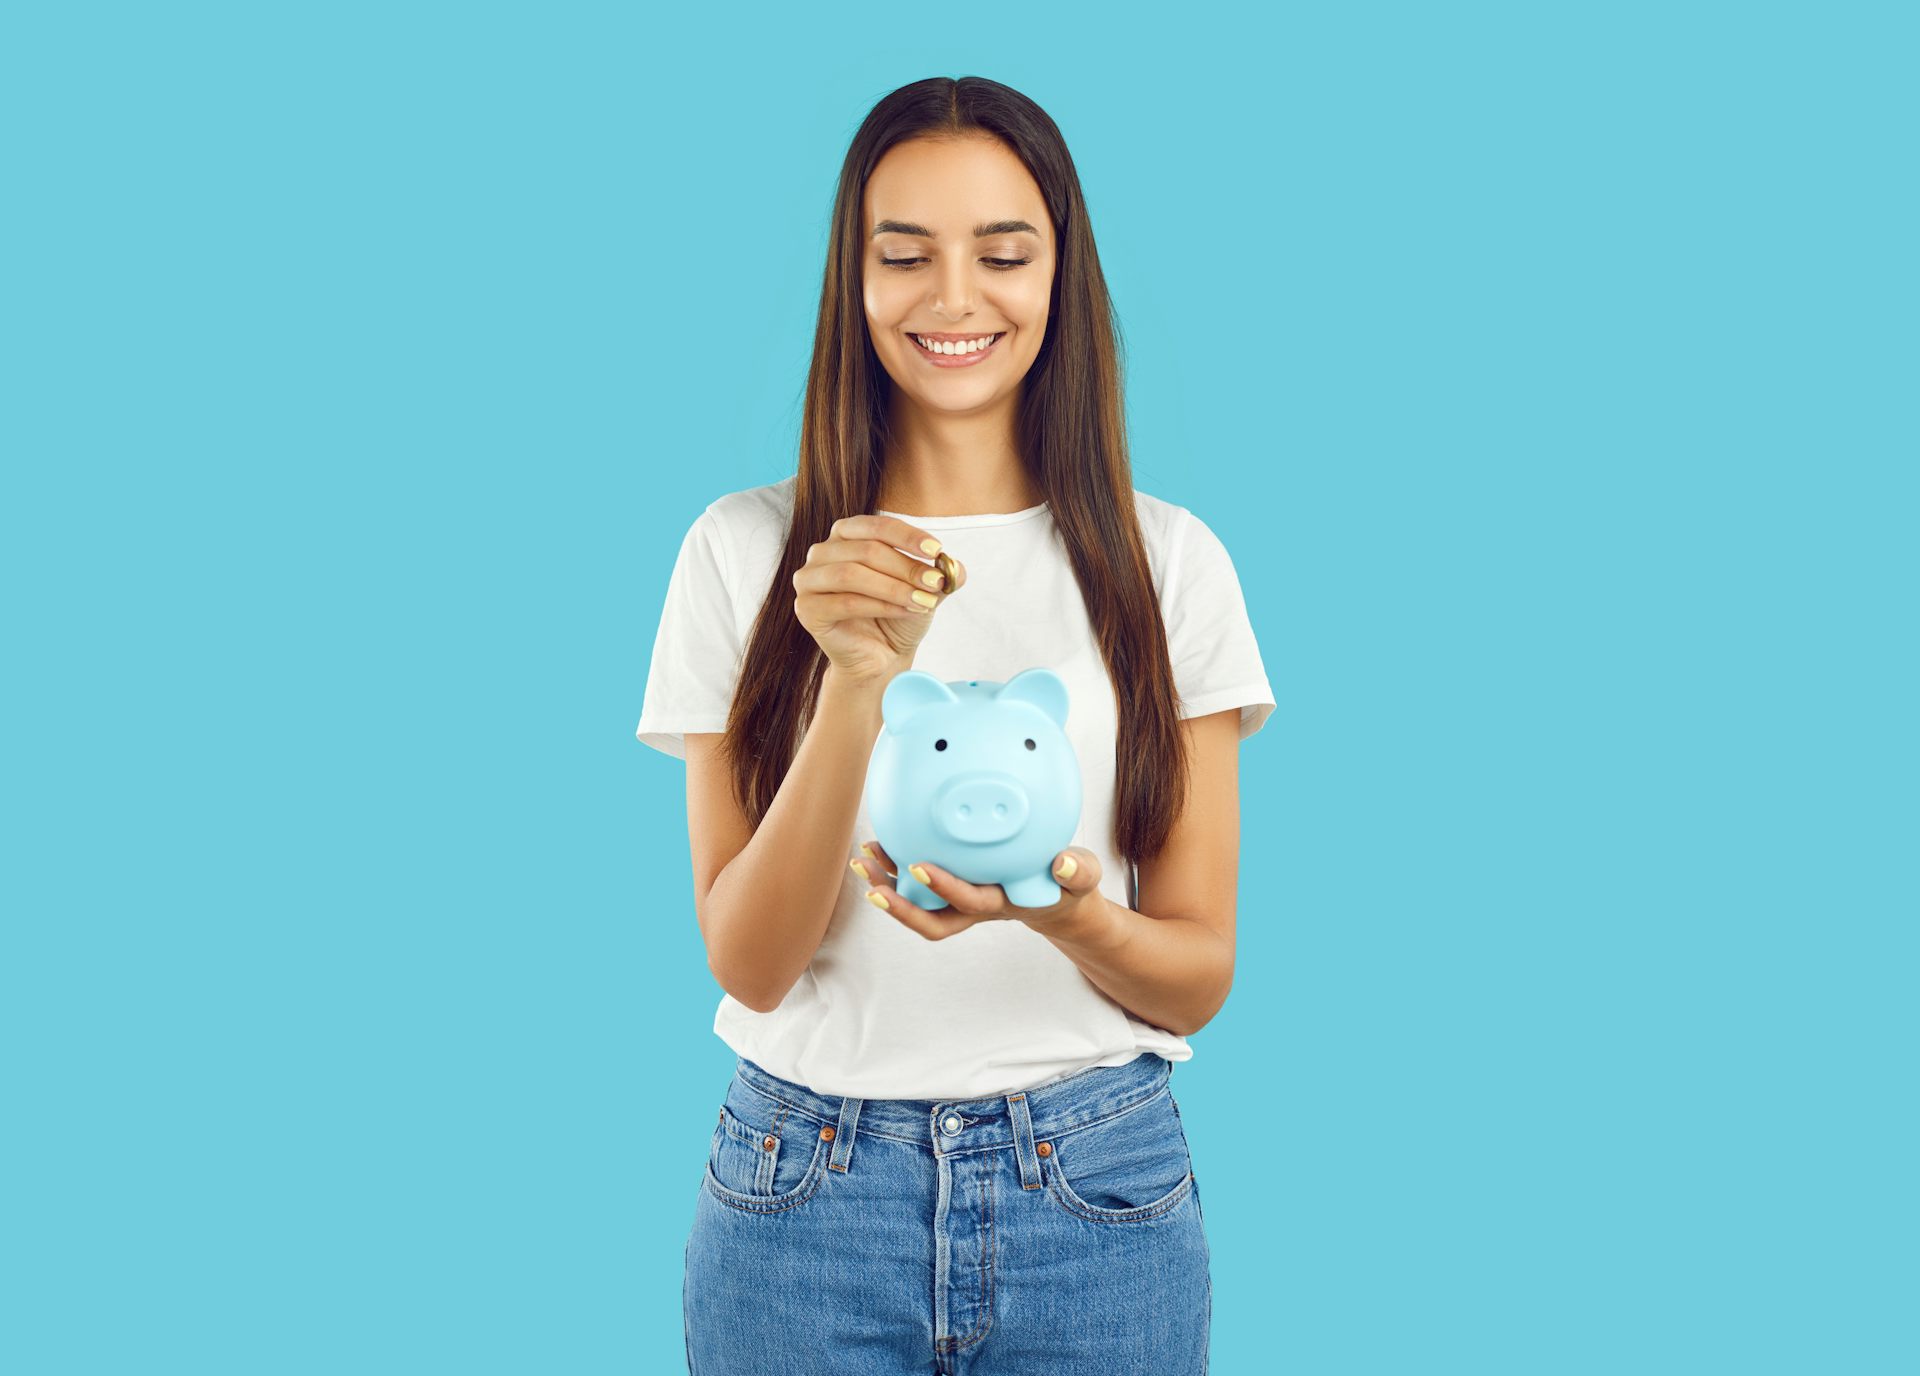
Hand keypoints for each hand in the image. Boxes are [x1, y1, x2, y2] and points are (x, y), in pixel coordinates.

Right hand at [791, 515, 967, 682]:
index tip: (937, 551)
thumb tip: (956, 566)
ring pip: (851, 574)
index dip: (908, 536)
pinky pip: (845, 602)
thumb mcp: (925, 589)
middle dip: (905, 567)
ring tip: (923, 601)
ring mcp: (809, 580)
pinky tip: (904, 611)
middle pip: (866, 550)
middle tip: (936, 583)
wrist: (881, 656)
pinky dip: (879, 606)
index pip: (878, 526)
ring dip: (893, 587)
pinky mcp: (807, 609)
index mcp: (847, 534)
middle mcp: (822, 552)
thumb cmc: (898, 614)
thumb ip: (940, 574)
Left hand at [849, 839, 1104, 938]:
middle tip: (873, 886)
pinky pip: (917, 883)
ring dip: (888, 885)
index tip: (919, 866)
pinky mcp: (953, 886)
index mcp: (1003, 903)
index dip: (944, 888)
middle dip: (900, 908)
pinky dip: (895, 867)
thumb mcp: (1082, 877)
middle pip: (932, 920)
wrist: (1058, 898)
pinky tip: (878, 843)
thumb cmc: (1068, 884)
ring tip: (864, 859)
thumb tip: (1063, 862)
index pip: (970, 902)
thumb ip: (1078, 871)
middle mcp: (974, 907)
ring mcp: (960, 900)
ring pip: (917, 904)